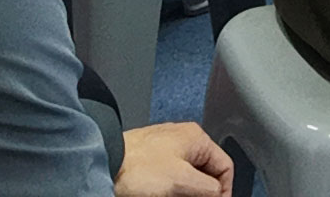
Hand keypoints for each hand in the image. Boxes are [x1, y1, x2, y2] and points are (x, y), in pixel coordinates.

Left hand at [114, 122, 233, 196]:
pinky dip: (172, 191)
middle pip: (206, 174)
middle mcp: (182, 141)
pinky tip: (163, 195)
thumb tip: (219, 195)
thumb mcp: (183, 181)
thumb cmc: (137, 166)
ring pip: (187, 178)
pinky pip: (171, 179)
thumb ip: (209, 189)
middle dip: (202, 194)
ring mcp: (165, 151)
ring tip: (175, 196)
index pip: (225, 167)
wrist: (103, 164)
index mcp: (196, 138)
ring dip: (186, 193)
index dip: (224, 191)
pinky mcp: (150, 162)